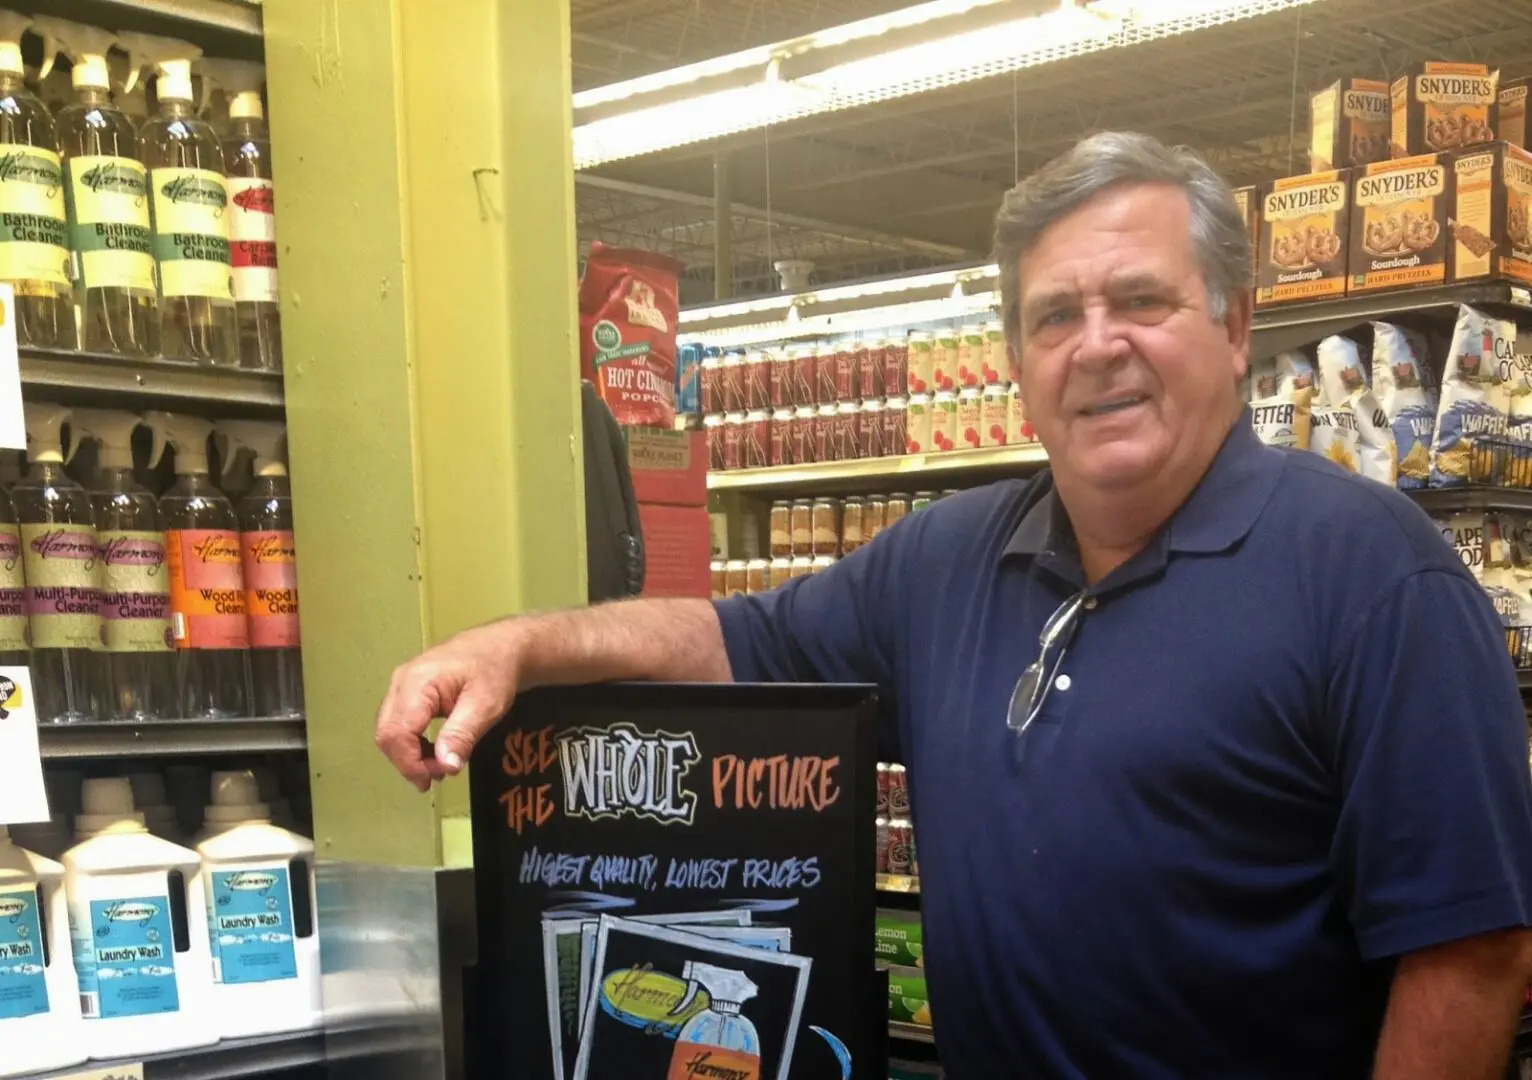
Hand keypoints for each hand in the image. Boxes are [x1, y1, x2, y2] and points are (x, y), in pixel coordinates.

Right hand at [374, 621, 523, 790]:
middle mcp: (401, 682)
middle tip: (438, 776)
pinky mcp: (406, 691)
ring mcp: (401, 685)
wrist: (499, 647)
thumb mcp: (486, 705)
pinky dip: (411, 743)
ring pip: (389, 730)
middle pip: (387, 734)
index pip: (397, 732)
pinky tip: (432, 752)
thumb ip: (462, 735)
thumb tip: (445, 766)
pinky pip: (398, 723)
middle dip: (408, 762)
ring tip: (439, 767)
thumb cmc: (494, 671)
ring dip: (409, 755)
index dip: (411, 762)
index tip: (438, 776)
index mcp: (418, 682)